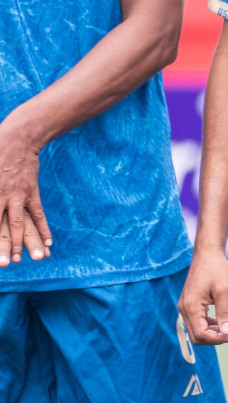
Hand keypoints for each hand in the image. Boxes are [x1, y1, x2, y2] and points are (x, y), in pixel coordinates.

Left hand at [0, 125, 48, 266]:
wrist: (17, 138)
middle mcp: (3, 197)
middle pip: (4, 227)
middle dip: (5, 247)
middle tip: (6, 265)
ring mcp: (19, 196)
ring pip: (22, 223)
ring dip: (28, 242)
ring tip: (35, 259)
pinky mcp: (31, 192)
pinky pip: (38, 213)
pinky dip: (44, 228)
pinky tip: (49, 243)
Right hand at [179, 248, 227, 344]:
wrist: (208, 253)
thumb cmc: (216, 269)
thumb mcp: (223, 290)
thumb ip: (225, 312)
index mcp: (190, 307)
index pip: (200, 334)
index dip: (216, 339)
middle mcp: (184, 309)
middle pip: (196, 335)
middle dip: (214, 338)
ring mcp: (186, 306)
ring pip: (197, 329)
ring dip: (213, 331)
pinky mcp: (190, 303)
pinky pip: (198, 320)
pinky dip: (210, 323)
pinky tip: (224, 320)